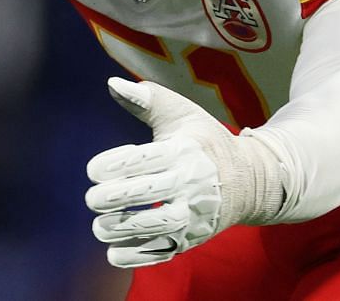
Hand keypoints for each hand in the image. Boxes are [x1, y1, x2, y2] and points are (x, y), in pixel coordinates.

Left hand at [86, 78, 230, 268]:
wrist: (247, 181)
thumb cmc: (204, 141)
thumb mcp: (181, 114)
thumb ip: (146, 99)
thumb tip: (112, 84)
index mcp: (185, 151)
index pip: (147, 160)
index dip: (116, 165)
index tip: (92, 170)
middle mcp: (192, 185)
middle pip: (150, 194)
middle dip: (115, 198)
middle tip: (91, 198)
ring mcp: (194, 216)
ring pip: (156, 228)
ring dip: (123, 229)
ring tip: (99, 226)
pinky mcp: (192, 239)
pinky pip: (163, 252)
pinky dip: (137, 255)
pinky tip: (113, 251)